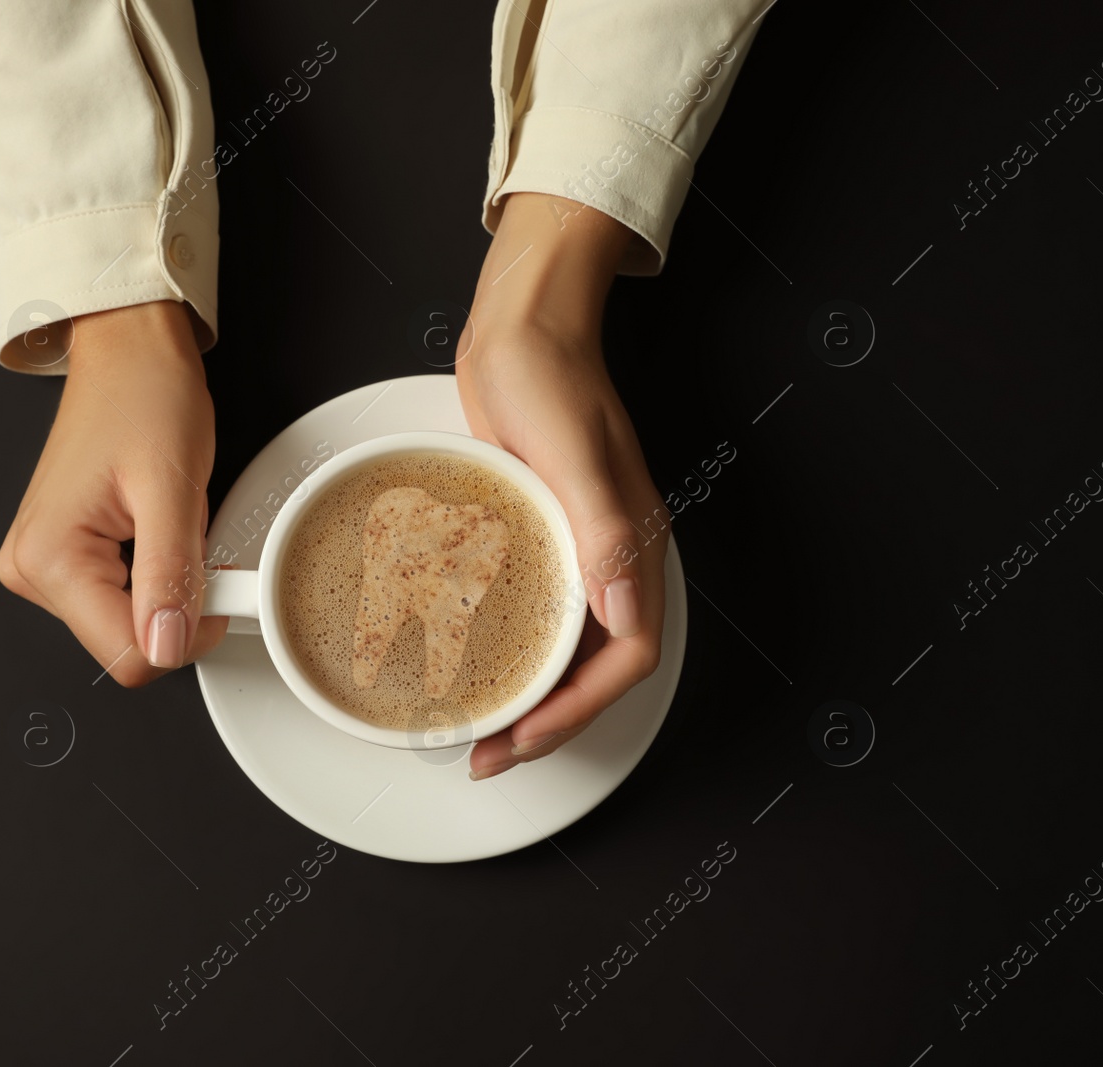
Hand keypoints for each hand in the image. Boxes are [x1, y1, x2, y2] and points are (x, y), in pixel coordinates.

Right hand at [0, 301, 227, 684]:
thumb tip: (167, 645)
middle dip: (176, 602)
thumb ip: (169, 576)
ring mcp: (45, 565)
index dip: (187, 633)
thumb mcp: (172, 490)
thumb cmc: (146, 399)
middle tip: (190, 538)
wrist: (130, 355)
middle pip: (127, 643)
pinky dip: (156, 571)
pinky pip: (125, 596)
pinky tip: (155, 528)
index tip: (217, 586)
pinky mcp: (64, 557)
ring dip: (167, 583)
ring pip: (130, 623)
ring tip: (169, 523)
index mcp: (49, 559)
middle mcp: (33, 569)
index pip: (128, 656)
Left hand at [456, 192, 666, 779]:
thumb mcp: (574, 453)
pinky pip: (534, 612)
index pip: (628, 656)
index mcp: (632, 547)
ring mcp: (574, 551)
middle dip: (550, 721)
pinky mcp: (539, 537)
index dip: (580, 709)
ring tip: (480, 725)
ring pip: (565, 647)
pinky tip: (470, 661)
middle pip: (596, 668)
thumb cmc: (551, 373)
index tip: (526, 734)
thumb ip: (604, 532)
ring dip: (530, 694)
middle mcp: (609, 559)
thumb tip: (624, 613)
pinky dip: (511, 648)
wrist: (522, 325)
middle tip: (490, 751)